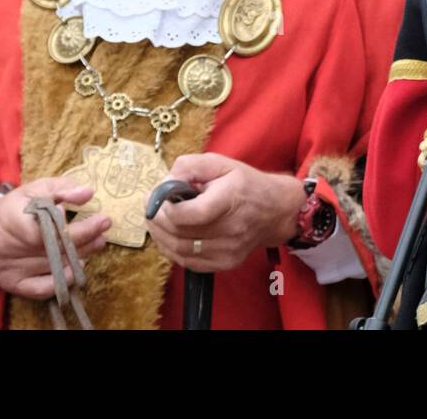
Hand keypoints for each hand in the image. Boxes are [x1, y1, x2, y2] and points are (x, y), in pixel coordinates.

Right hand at [0, 177, 110, 299]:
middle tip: (104, 226)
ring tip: (98, 242)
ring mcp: (9, 268)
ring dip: (80, 255)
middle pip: (52, 248)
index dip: (66, 227)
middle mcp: (6, 246)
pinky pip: (42, 289)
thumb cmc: (18, 207)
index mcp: (9, 218)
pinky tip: (77, 268)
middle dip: (83, 237)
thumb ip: (62, 188)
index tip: (94, 216)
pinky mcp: (13, 284)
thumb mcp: (37, 189)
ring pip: (52, 266)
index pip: (40, 230)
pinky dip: (63, 280)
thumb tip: (88, 193)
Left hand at [146, 154, 306, 273]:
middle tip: (150, 208)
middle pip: (180, 234)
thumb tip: (165, 183)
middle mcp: (232, 228)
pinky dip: (171, 250)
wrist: (275, 211)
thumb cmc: (245, 184)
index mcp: (231, 198)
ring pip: (180, 250)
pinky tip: (169, 236)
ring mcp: (229, 250)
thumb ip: (189, 166)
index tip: (156, 197)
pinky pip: (188, 262)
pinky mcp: (225, 263)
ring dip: (160, 236)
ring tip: (156, 221)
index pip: (189, 214)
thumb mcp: (220, 163)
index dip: (166, 209)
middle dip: (157, 221)